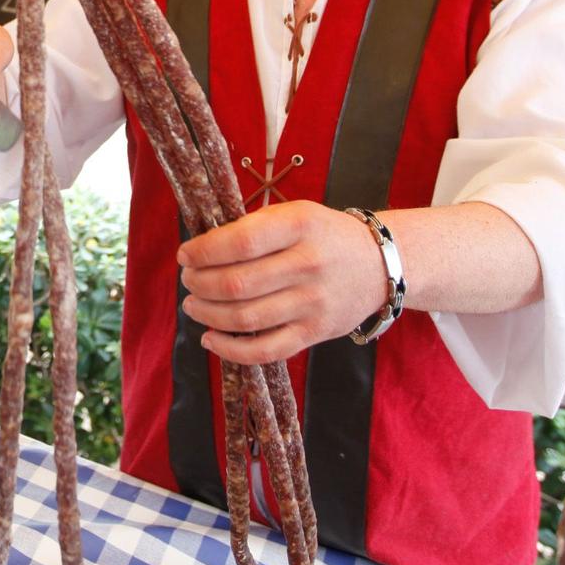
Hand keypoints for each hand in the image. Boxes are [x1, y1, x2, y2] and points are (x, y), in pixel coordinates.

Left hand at [178, 202, 389, 364]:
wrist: (379, 265)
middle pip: (237, 283)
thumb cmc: (324, 235)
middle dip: (200, 284)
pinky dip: (230, 349)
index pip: (241, 242)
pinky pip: (266, 350)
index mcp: (300, 226)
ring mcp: (313, 303)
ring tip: (193, 305)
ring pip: (245, 318)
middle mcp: (308, 265)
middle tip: (188, 281)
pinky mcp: (315, 333)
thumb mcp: (295, 214)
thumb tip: (201, 250)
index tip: (185, 256)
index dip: (204, 252)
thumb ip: (253, 228)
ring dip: (207, 314)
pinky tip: (211, 339)